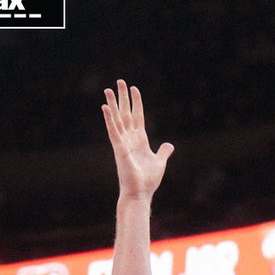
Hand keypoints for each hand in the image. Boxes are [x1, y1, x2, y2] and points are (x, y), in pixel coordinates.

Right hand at [102, 79, 173, 198]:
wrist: (140, 193)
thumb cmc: (147, 180)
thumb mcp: (159, 162)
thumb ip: (163, 152)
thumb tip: (169, 145)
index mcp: (140, 140)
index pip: (138, 116)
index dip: (136, 102)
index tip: (134, 89)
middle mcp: (130, 139)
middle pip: (126, 113)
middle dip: (123, 98)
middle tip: (120, 82)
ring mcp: (123, 142)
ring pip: (117, 119)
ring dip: (113, 104)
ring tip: (108, 89)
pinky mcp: (119, 148)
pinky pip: (113, 131)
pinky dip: (109, 119)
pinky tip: (105, 107)